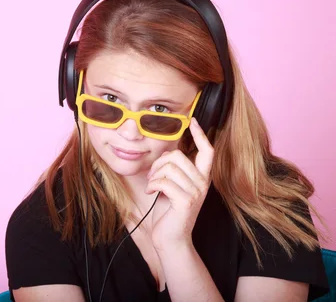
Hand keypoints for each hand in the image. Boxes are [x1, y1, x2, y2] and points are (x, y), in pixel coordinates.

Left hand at [145, 117, 214, 252]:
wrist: (170, 238)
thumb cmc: (168, 211)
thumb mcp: (172, 185)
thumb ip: (174, 169)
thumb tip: (167, 153)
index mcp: (201, 177)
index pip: (207, 151)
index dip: (200, 135)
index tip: (192, 121)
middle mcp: (202, 183)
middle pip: (178, 156)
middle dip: (159, 162)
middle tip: (153, 175)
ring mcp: (196, 192)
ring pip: (169, 167)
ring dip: (155, 175)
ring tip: (153, 185)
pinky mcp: (186, 201)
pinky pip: (164, 181)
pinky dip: (153, 185)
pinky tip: (152, 192)